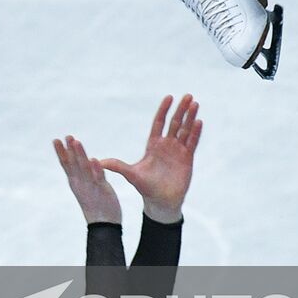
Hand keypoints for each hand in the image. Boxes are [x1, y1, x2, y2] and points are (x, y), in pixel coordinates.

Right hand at [53, 135, 121, 225]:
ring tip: (77, 142)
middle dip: (69, 150)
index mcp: (75, 182)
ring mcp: (90, 186)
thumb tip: (77, 161)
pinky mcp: (102, 190)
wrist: (103, 224)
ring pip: (83, 168)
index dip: (61, 152)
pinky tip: (94, 159)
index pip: (66, 164)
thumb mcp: (84, 187)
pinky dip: (95, 168)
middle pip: (73, 164)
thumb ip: (81, 174)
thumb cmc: (95, 204)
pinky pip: (98, 178)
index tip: (56, 140)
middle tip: (67, 136)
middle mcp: (79, 183)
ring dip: (80, 154)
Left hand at [98, 95, 201, 223]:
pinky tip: (199, 121)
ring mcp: (178, 151)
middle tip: (187, 96)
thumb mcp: (131, 174)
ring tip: (195, 104)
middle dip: (181, 110)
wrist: (161, 201)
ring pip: (185, 130)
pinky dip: (196, 132)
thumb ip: (117, 166)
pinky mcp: (187, 159)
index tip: (169, 97)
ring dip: (190, 117)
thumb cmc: (145, 187)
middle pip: (174, 123)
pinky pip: (192, 143)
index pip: (159, 123)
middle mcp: (167, 145)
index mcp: (153, 145)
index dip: (163, 110)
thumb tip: (98, 161)